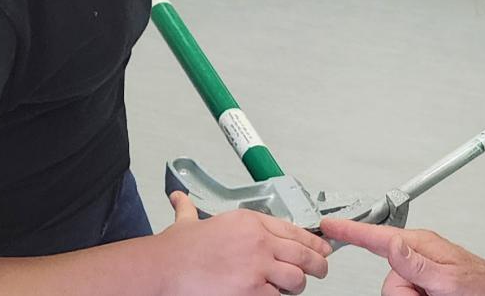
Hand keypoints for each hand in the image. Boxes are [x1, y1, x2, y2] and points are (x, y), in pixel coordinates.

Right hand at [157, 191, 332, 295]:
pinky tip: (270, 295)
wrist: (163, 268)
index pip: (294, 229)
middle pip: (304, 254)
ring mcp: (257, 267)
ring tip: (294, 287)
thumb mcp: (189, 221)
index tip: (321, 247)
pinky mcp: (252, 290)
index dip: (313, 241)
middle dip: (318, 264)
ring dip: (297, 285)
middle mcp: (258, 241)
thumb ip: (190, 209)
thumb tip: (179, 199)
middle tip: (321, 270)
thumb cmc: (176, 249)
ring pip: (297, 278)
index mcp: (249, 221)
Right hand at [320, 219, 484, 295]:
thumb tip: (392, 243)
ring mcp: (417, 271)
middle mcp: (415, 255)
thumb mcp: (446, 276)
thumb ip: (416, 262)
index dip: (350, 231)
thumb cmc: (477, 285)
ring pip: (395, 292)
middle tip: (429, 295)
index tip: (330, 226)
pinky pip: (403, 295)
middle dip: (405, 294)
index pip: (377, 236)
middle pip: (388, 280)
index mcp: (419, 244)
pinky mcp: (420, 284)